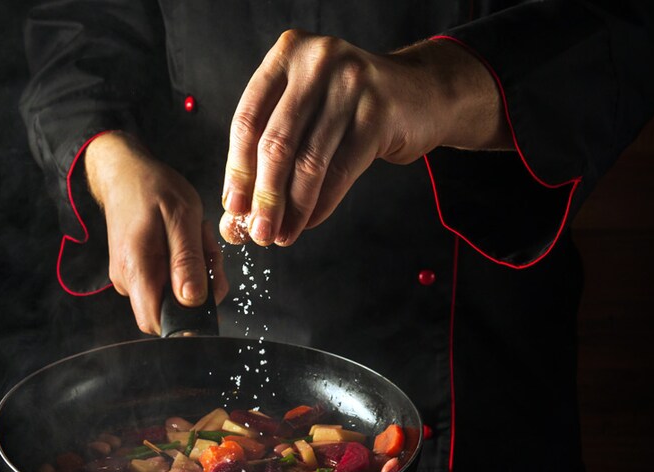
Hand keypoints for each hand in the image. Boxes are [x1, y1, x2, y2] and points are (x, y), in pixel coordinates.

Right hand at [85, 131, 228, 335]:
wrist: (125, 172)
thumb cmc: (153, 189)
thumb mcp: (181, 218)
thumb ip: (188, 261)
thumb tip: (193, 301)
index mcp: (137, 270)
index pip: (158, 323)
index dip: (187, 320)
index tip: (207, 288)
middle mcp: (127, 280)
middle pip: (172, 310)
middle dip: (199, 288)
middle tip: (206, 250)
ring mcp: (130, 277)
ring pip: (172, 294)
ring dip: (195, 271)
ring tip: (195, 236)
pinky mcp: (136, 271)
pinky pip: (167, 280)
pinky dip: (185, 263)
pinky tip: (185, 238)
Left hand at [220, 31, 509, 246]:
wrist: (421, 92)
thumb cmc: (348, 104)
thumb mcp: (304, 105)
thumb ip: (269, 142)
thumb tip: (237, 208)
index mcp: (287, 54)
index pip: (248, 119)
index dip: (237, 169)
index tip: (232, 208)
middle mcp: (317, 61)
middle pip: (276, 143)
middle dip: (264, 196)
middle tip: (258, 233)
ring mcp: (351, 84)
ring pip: (309, 162)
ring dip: (292, 208)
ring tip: (282, 235)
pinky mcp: (379, 114)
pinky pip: (340, 171)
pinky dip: (320, 204)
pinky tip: (308, 222)